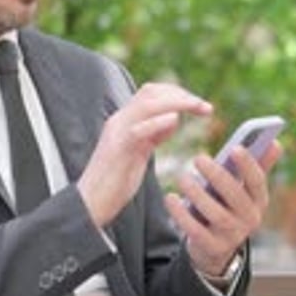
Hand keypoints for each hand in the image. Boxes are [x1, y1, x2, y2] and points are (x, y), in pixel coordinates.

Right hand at [78, 82, 211, 227]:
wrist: (90, 204)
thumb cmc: (115, 183)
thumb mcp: (139, 153)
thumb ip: (152, 135)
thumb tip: (172, 120)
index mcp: (124, 121)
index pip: (150, 93)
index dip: (176, 93)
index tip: (198, 104)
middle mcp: (119, 121)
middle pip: (151, 92)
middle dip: (182, 94)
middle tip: (206, 107)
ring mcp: (117, 133)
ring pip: (147, 104)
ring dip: (178, 102)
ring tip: (200, 108)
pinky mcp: (118, 150)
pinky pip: (139, 129)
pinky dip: (159, 122)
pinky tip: (176, 122)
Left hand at [165, 141, 282, 275]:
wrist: (216, 248)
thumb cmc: (229, 207)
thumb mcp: (244, 190)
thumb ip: (257, 166)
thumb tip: (276, 143)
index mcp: (259, 200)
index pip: (258, 181)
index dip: (248, 165)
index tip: (235, 147)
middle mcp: (250, 219)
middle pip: (235, 196)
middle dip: (217, 176)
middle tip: (198, 158)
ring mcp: (232, 236)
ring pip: (217, 214)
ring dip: (198, 194)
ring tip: (182, 177)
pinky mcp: (213, 248)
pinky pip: (196, 231)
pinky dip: (182, 214)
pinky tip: (172, 198)